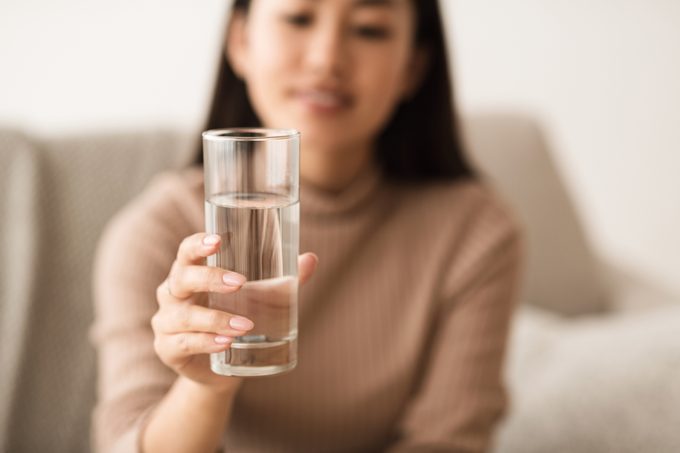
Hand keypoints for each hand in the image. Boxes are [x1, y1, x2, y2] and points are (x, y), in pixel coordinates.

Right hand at [152, 232, 317, 392]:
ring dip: (216, 319)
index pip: (186, 252)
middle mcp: (173, 294)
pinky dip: (205, 342)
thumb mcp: (261, 299)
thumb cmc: (237, 318)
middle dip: (209, 278)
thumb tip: (311, 259)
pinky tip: (225, 343)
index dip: (198, 244)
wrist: (222, 369)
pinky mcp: (167, 350)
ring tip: (246, 325)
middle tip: (241, 283)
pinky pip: (183, 344)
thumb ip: (284, 280)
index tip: (218, 240)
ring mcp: (166, 322)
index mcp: (190, 273)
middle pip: (181, 278)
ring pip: (184, 315)